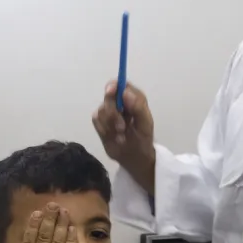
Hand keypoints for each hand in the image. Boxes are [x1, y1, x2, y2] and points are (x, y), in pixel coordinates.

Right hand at [4, 204, 79, 242]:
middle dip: (50, 219)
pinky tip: (72, 229)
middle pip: (45, 237)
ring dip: (62, 224)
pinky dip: (71, 240)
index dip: (34, 225)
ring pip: (58, 242)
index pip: (29, 241)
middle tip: (54, 205)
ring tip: (64, 211)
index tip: (38, 213)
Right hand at [92, 81, 156, 195]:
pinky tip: (113, 137)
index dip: (114, 86)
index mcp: (133, 99)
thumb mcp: (145, 124)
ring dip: (111, 125)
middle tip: (122, 127)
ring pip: (101, 110)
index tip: (111, 92)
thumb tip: (125, 92)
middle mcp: (119, 102)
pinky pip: (96, 120)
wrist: (133, 158)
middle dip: (113, 112)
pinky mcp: (100, 122)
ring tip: (121, 136)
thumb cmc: (143, 139)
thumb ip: (138, 107)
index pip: (120, 84)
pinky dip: (105, 130)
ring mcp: (108, 112)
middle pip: (108, 96)